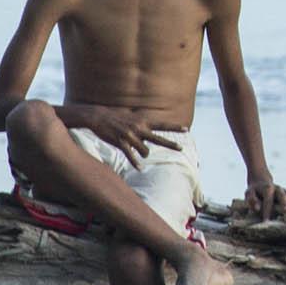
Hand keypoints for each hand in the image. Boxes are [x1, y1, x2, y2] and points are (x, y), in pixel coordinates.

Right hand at [64, 105, 179, 167]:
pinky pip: (130, 155)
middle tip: (181, 148)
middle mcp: (139, 128)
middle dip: (171, 144)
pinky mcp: (121, 142)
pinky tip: (140, 169)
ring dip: (144, 154)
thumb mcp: (132, 118)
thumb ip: (142, 126)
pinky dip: (135, 162)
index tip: (186, 129)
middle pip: (158, 138)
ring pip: (144, 150)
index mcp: (143, 122)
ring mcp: (130, 136)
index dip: (174, 128)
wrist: (99, 116)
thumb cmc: (116, 117)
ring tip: (140, 154)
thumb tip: (149, 136)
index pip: (162, 125)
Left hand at [238, 179, 285, 220]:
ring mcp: (284, 190)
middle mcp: (277, 188)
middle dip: (284, 203)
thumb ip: (251, 199)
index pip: (267, 200)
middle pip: (282, 195)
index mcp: (267, 188)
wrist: (261, 181)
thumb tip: (257, 207)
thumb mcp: (249, 193)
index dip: (266, 210)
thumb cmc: (254, 190)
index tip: (266, 221)